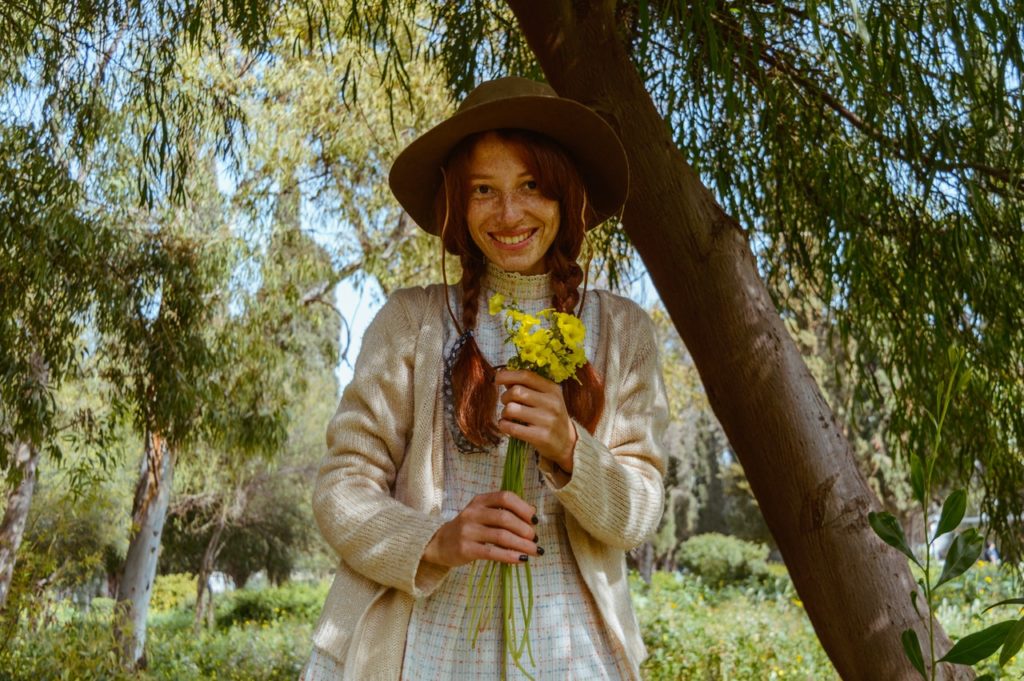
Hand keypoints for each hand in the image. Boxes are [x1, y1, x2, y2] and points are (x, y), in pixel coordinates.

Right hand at [423, 491, 539, 566]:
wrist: (439, 544)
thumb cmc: (468, 528)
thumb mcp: (481, 514)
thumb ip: (502, 512)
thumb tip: (532, 516)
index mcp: (480, 500)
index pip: (505, 497)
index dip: (523, 508)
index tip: (534, 520)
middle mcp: (473, 512)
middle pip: (505, 517)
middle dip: (525, 529)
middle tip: (535, 539)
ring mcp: (468, 530)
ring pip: (501, 536)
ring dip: (522, 544)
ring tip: (534, 551)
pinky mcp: (466, 548)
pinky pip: (492, 552)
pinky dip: (510, 556)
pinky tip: (521, 559)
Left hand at [495, 368, 576, 472]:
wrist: (566, 443)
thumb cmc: (550, 417)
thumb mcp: (546, 398)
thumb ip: (527, 387)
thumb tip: (504, 378)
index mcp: (553, 389)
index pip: (527, 376)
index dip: (508, 375)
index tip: (497, 379)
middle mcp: (552, 403)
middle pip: (516, 392)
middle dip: (505, 397)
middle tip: (506, 403)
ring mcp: (547, 420)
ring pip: (511, 409)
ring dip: (504, 413)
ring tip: (509, 416)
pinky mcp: (541, 437)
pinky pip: (512, 428)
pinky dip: (504, 425)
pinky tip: (506, 426)